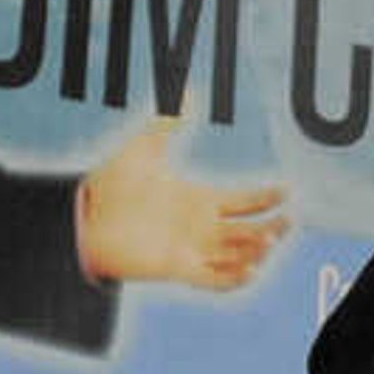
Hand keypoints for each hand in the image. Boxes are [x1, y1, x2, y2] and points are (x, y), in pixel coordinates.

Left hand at [74, 119, 286, 288]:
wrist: (84, 217)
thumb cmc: (112, 183)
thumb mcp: (145, 147)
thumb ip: (168, 121)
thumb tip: (187, 92)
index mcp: (199, 199)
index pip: (244, 201)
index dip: (266, 197)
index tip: (286, 189)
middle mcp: (201, 226)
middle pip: (249, 231)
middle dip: (272, 227)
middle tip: (289, 219)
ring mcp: (192, 249)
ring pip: (238, 256)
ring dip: (258, 251)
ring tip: (270, 240)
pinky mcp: (179, 269)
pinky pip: (216, 281)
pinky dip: (235, 279)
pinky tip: (252, 269)